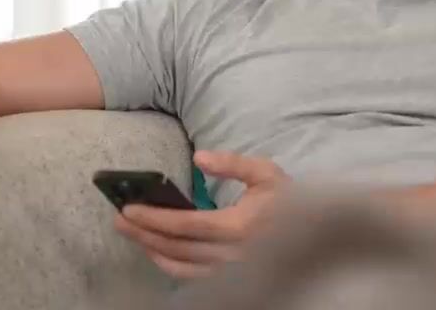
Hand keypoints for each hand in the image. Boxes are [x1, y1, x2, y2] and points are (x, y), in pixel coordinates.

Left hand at [114, 150, 286, 278]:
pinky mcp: (231, 279)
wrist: (316, 232)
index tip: (129, 209)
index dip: (154, 218)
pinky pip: (193, 278)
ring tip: (131, 234)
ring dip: (152, 251)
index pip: (185, 225)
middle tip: (119, 220)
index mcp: (239, 226)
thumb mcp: (265, 173)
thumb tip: (198, 158)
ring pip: (181, 267)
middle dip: (143, 234)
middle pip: (177, 248)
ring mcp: (231, 271)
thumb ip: (232, 164)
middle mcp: (232, 254)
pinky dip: (170, 267)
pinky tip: (157, 253)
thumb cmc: (288, 199)